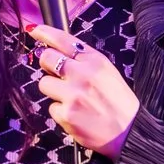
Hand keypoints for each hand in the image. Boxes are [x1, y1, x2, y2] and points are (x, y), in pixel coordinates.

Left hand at [27, 24, 139, 157]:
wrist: (129, 132)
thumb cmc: (119, 103)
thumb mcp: (108, 73)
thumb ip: (85, 61)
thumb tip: (58, 51)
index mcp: (95, 61)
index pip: (63, 40)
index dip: (45, 33)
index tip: (34, 31)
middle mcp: (83, 74)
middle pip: (46, 58)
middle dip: (47, 65)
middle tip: (58, 75)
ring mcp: (73, 94)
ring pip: (44, 83)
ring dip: (53, 91)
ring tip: (71, 99)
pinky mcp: (66, 114)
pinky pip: (51, 107)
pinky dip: (60, 112)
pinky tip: (76, 115)